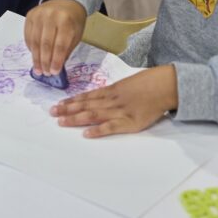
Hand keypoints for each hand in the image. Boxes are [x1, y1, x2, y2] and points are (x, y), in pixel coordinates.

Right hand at [24, 0, 87, 74]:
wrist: (66, 1)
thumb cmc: (73, 20)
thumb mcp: (76, 34)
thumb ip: (66, 49)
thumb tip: (55, 67)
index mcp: (66, 21)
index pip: (60, 45)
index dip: (56, 60)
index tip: (54, 72)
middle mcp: (51, 16)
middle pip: (45, 44)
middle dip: (45, 61)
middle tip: (45, 73)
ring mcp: (38, 15)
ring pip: (35, 41)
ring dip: (36, 58)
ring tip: (38, 69)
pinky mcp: (30, 15)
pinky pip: (28, 36)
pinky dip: (31, 48)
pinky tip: (34, 57)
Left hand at [50, 65, 177, 137]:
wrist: (165, 86)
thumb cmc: (149, 83)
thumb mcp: (127, 84)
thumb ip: (114, 91)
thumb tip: (100, 97)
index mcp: (111, 91)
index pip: (86, 96)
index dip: (71, 101)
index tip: (57, 104)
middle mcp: (111, 100)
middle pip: (85, 105)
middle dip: (67, 110)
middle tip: (52, 113)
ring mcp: (119, 111)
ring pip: (93, 114)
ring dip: (75, 118)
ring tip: (61, 122)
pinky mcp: (130, 122)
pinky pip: (111, 127)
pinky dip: (98, 130)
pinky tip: (86, 134)